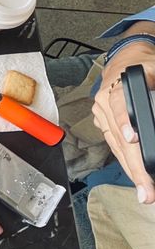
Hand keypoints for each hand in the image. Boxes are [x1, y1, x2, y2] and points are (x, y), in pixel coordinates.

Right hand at [93, 40, 154, 202]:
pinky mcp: (104, 123)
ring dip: (131, 170)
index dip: (124, 121)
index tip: (131, 138)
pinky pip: (115, 147)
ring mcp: (102, 114)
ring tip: (145, 190)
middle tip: (146, 188)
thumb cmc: (145, 65)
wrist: (128, 58)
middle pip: (119, 137)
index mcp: (117, 84)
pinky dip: (127, 163)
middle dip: (134, 166)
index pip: (118, 103)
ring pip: (116, 147)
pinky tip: (137, 177)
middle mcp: (104, 101)